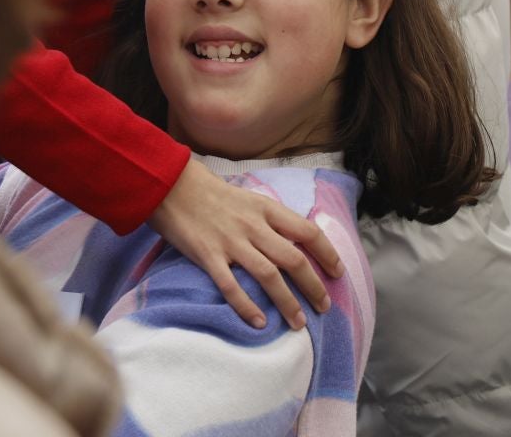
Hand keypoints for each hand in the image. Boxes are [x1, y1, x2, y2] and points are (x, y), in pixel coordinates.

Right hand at [147, 157, 342, 330]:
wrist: (172, 186)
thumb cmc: (213, 194)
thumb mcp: (251, 198)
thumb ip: (272, 219)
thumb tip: (297, 240)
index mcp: (267, 209)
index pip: (308, 232)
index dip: (327, 254)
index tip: (338, 273)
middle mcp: (254, 226)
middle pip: (294, 259)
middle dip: (314, 286)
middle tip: (324, 307)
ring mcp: (231, 242)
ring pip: (269, 276)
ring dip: (288, 303)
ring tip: (298, 324)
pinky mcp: (208, 256)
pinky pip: (232, 286)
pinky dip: (247, 306)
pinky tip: (260, 322)